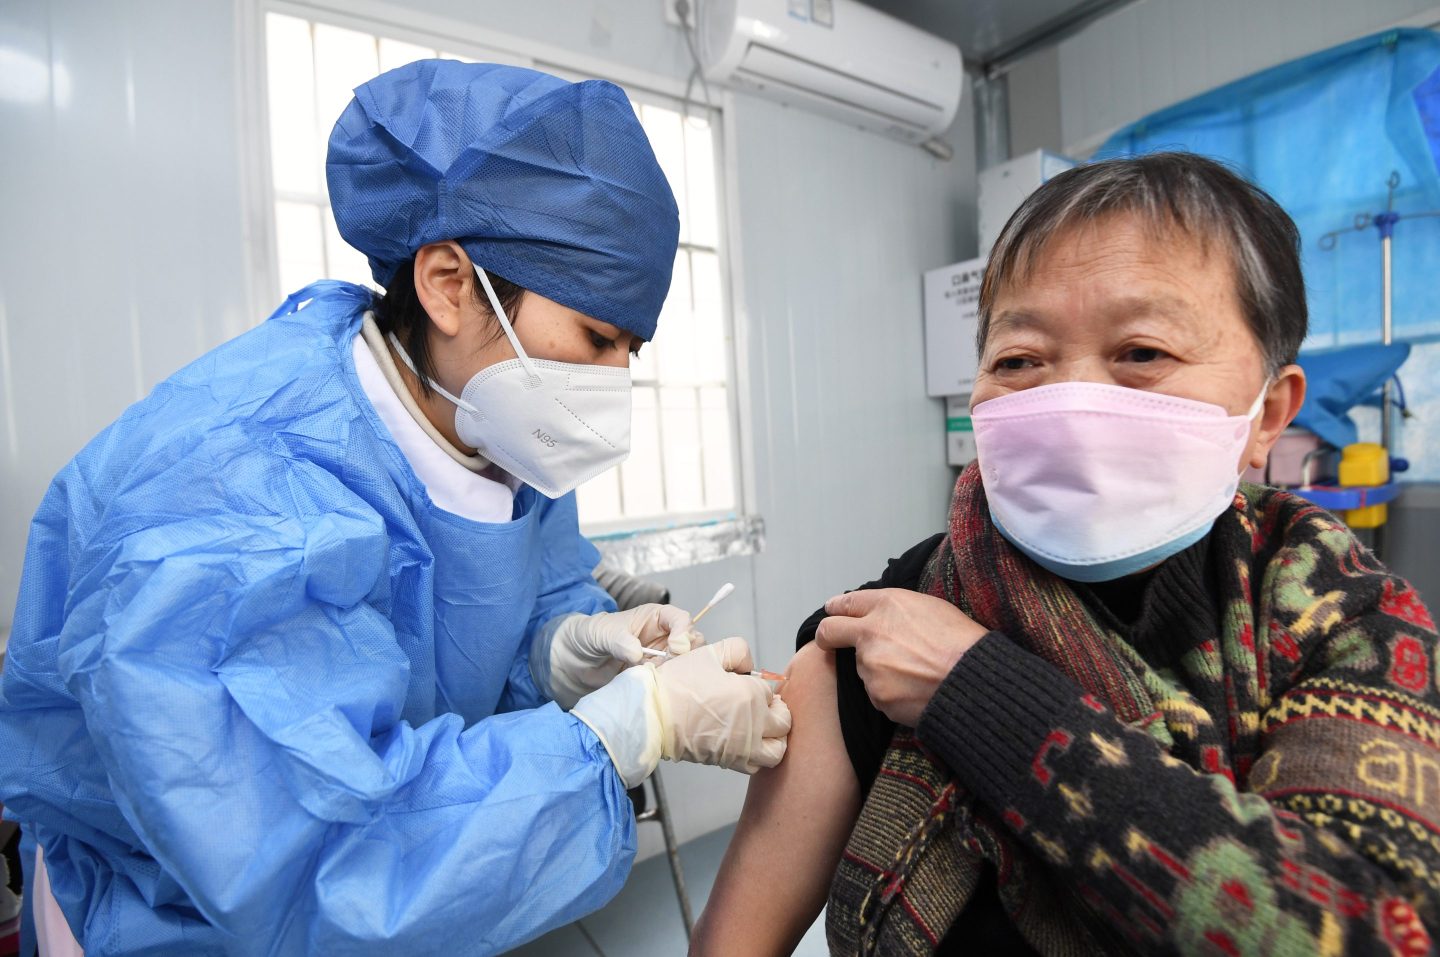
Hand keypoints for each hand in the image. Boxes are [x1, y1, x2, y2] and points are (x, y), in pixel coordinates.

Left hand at [537, 604, 702, 708]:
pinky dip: (668, 688)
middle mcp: (662, 638)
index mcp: (654, 618)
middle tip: (665, 668)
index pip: (681, 619)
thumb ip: (618, 640)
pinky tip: (653, 690)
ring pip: (685, 666)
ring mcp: (660, 661)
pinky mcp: (655, 680)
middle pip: (692, 643)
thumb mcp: (600, 633)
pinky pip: (671, 684)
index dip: (683, 631)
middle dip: (685, 655)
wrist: (573, 664)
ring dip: (677, 673)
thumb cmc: (587, 637)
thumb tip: (637, 653)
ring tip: (655, 679)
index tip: (675, 648)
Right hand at [654, 637, 790, 773]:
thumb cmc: (677, 684)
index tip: (746, 686)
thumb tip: (749, 667)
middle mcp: (753, 724)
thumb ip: (737, 651)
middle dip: (777, 712)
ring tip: (762, 729)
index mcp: (750, 695)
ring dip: (775, 739)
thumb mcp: (708, 654)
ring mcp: (743, 747)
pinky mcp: (730, 763)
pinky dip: (758, 756)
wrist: (652, 716)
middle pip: (784, 722)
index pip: (771, 692)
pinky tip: (746, 744)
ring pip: (777, 750)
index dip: (760, 687)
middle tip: (762, 706)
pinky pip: (757, 765)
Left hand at [814, 589, 987, 726]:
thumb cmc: (961, 641)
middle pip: (830, 633)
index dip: (837, 609)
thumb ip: (896, 609)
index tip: (833, 613)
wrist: (973, 681)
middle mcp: (870, 633)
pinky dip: (892, 692)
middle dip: (827, 636)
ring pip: (862, 667)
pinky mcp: (876, 695)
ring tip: (914, 673)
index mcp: (886, 605)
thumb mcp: (931, 607)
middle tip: (830, 642)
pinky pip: (878, 693)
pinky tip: (916, 689)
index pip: (845, 603)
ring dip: (878, 670)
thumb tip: (881, 617)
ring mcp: (870, 666)